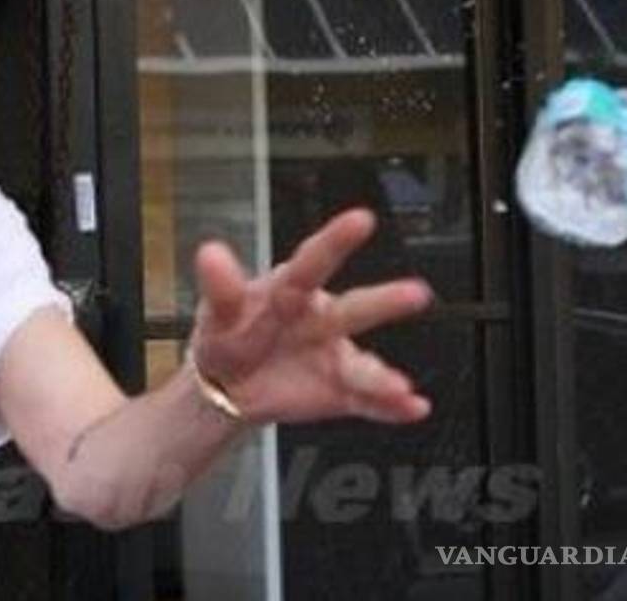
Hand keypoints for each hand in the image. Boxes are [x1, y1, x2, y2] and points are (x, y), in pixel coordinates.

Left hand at [190, 208, 432, 425]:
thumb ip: (221, 286)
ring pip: (361, 365)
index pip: (312, 263)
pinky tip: (412, 407)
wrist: (228, 382)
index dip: (336, 240)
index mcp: (292, 291)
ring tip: (400, 385)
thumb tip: (210, 252)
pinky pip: (366, 401)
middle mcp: (322, 320)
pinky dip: (390, 407)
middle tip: (416, 293)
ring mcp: (333, 356)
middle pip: (352, 310)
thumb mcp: (219, 309)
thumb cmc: (230, 331)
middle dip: (383, 303)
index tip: (362, 219)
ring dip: (383, 374)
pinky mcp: (337, 391)